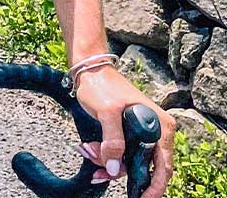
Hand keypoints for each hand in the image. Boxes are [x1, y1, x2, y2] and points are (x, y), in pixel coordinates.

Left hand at [74, 65, 173, 197]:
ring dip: (109, 162)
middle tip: (99, 171)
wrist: (90, 70)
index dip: (154, 186)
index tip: (141, 197)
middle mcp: (157, 132)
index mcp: (160, 127)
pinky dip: (107, 155)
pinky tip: (92, 151)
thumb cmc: (102, 86)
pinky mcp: (130, 133)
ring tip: (90, 150)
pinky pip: (121, 153)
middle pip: (144, 166)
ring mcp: (144, 133)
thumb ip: (113, 140)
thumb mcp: (107, 111)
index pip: (164, 166)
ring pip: (130, 161)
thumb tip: (113, 167)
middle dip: (121, 171)